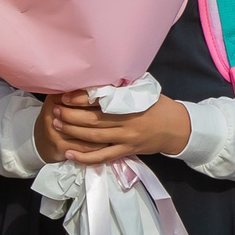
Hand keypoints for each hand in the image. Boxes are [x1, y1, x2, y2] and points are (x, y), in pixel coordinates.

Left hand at [35, 90, 192, 166]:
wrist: (178, 128)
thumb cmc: (160, 106)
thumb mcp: (145, 92)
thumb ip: (124, 88)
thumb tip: (100, 77)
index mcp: (131, 103)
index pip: (100, 100)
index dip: (80, 99)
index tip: (65, 96)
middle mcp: (128, 121)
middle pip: (92, 120)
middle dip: (71, 115)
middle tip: (56, 111)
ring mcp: (126, 137)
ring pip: (93, 137)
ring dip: (72, 132)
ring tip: (57, 125)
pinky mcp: (127, 150)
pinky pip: (102, 156)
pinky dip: (84, 157)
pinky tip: (69, 154)